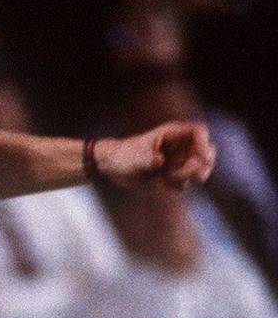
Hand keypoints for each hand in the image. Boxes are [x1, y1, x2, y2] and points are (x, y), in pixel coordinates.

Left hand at [96, 121, 215, 188]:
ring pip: (197, 168)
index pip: (199, 131)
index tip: (202, 158)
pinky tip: (162, 183)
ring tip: (166, 178)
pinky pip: (185, 182)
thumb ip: (149, 159)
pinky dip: (177, 185)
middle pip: (206, 151)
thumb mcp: (135, 157)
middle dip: (203, 165)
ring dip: (186, 177)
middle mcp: (177, 146)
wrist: (112, 167)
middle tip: (197, 178)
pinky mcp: (172, 174)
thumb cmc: (123, 155)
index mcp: (171, 134)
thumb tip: (160, 161)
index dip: (204, 144)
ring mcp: (176, 160)